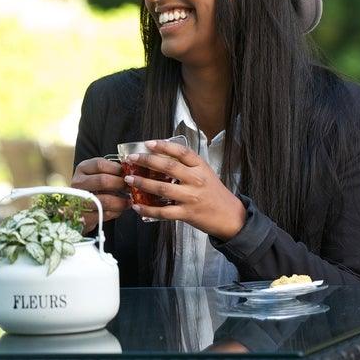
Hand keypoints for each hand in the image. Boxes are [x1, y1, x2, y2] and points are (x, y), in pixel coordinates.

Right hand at [70, 157, 129, 230]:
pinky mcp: (84, 217)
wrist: (79, 209)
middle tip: (131, 187)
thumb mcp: (97, 174)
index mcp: (82, 169)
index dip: (117, 168)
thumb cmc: (93, 188)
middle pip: (102, 180)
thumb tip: (130, 170)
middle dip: (120, 184)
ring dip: (121, 201)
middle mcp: (78, 183)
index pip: (100, 164)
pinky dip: (116, 212)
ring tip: (129, 200)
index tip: (128, 173)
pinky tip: (120, 209)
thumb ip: (111, 171)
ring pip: (105, 200)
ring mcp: (79, 200)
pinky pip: (105, 214)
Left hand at [121, 139, 245, 239]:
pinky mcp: (187, 214)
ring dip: (143, 183)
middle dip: (147, 161)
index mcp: (201, 167)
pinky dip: (148, 209)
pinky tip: (137, 206)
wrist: (231, 216)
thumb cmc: (215, 193)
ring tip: (129, 180)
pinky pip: (164, 211)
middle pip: (168, 167)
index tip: (148, 143)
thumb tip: (161, 157)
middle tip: (132, 159)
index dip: (164, 146)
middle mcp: (196, 180)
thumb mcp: (206, 173)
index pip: (182, 152)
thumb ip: (187, 166)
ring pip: (162, 188)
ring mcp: (191, 197)